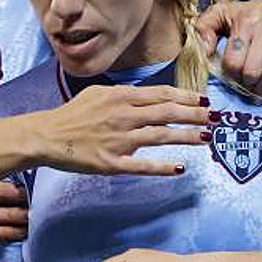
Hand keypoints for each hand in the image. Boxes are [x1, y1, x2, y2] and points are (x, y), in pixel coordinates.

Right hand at [42, 85, 212, 176]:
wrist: (45, 136)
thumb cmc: (71, 115)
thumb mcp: (98, 94)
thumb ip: (124, 95)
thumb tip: (149, 98)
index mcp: (120, 97)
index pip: (161, 94)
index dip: (186, 97)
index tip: (203, 101)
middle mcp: (122, 116)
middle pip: (167, 113)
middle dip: (195, 115)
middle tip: (216, 118)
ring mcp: (118, 140)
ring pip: (160, 136)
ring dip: (187, 137)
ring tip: (206, 138)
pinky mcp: (111, 163)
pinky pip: (142, 166)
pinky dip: (163, 166)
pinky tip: (180, 167)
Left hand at [195, 0, 261, 97]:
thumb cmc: (246, 12)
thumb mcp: (219, 13)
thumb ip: (203, 29)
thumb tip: (204, 52)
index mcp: (244, 21)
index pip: (233, 61)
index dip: (230, 75)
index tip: (232, 77)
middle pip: (253, 70)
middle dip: (247, 84)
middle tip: (245, 87)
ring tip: (258, 92)